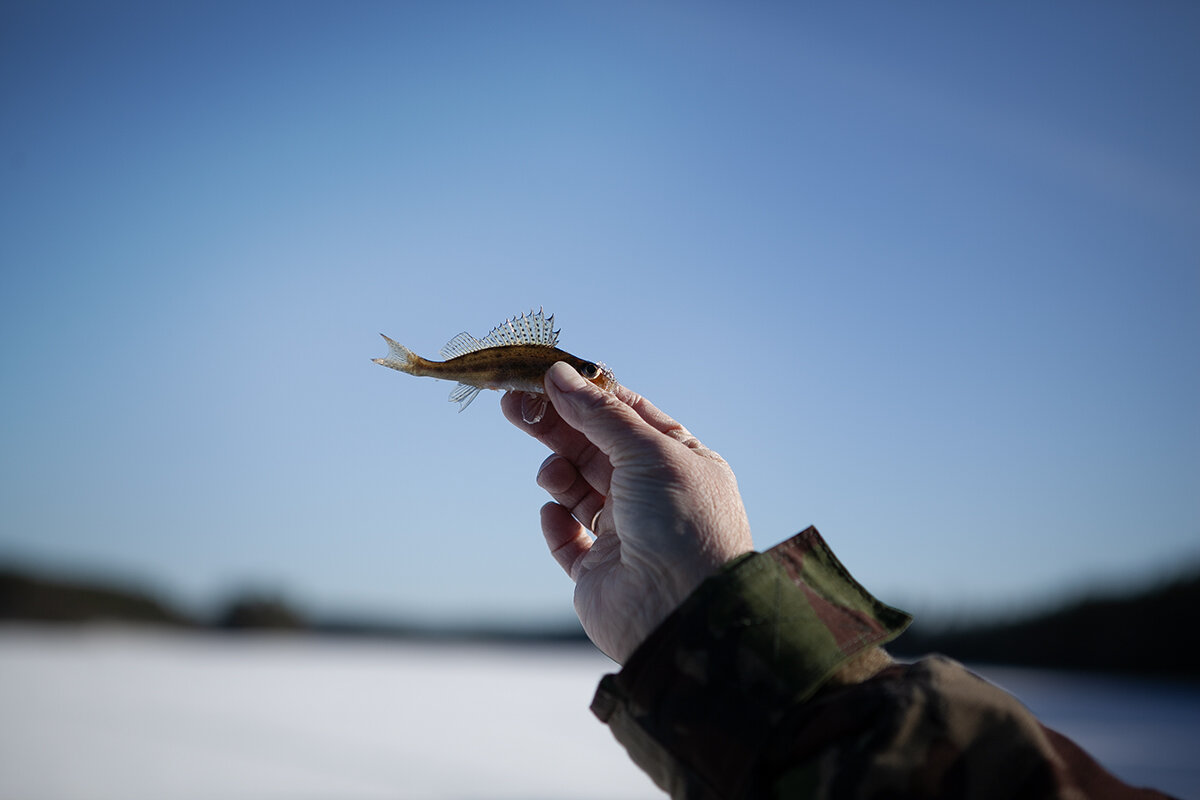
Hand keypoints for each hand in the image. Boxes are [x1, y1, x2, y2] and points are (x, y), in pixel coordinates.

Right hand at [501, 362, 753, 662]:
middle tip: (512, 403)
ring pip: (576, 487)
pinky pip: (566, 538)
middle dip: (554, 424)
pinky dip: (556, 522)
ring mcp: (624, 532)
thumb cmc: (683, 524)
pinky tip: (556, 514)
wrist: (682, 613)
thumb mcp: (648, 452)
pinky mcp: (596, 570)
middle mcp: (652, 494)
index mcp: (677, 460)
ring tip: (552, 474)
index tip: (545, 375)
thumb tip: (558, 374)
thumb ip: (599, 414)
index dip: (586, 394)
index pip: (627, 414)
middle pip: (592, 446)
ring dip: (557, 472)